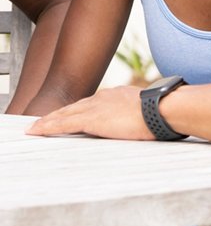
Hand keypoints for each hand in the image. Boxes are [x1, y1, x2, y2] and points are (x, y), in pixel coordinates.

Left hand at [26, 86, 152, 139]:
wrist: (161, 109)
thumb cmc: (161, 112)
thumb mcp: (147, 111)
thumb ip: (138, 113)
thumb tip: (143, 121)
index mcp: (117, 94)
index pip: (91, 103)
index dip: (77, 109)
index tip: (68, 114)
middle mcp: (104, 97)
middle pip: (75, 106)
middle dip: (58, 114)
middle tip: (42, 121)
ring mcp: (96, 106)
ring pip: (65, 113)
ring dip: (49, 120)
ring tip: (35, 127)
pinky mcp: (91, 119)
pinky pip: (64, 123)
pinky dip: (48, 126)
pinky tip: (36, 130)